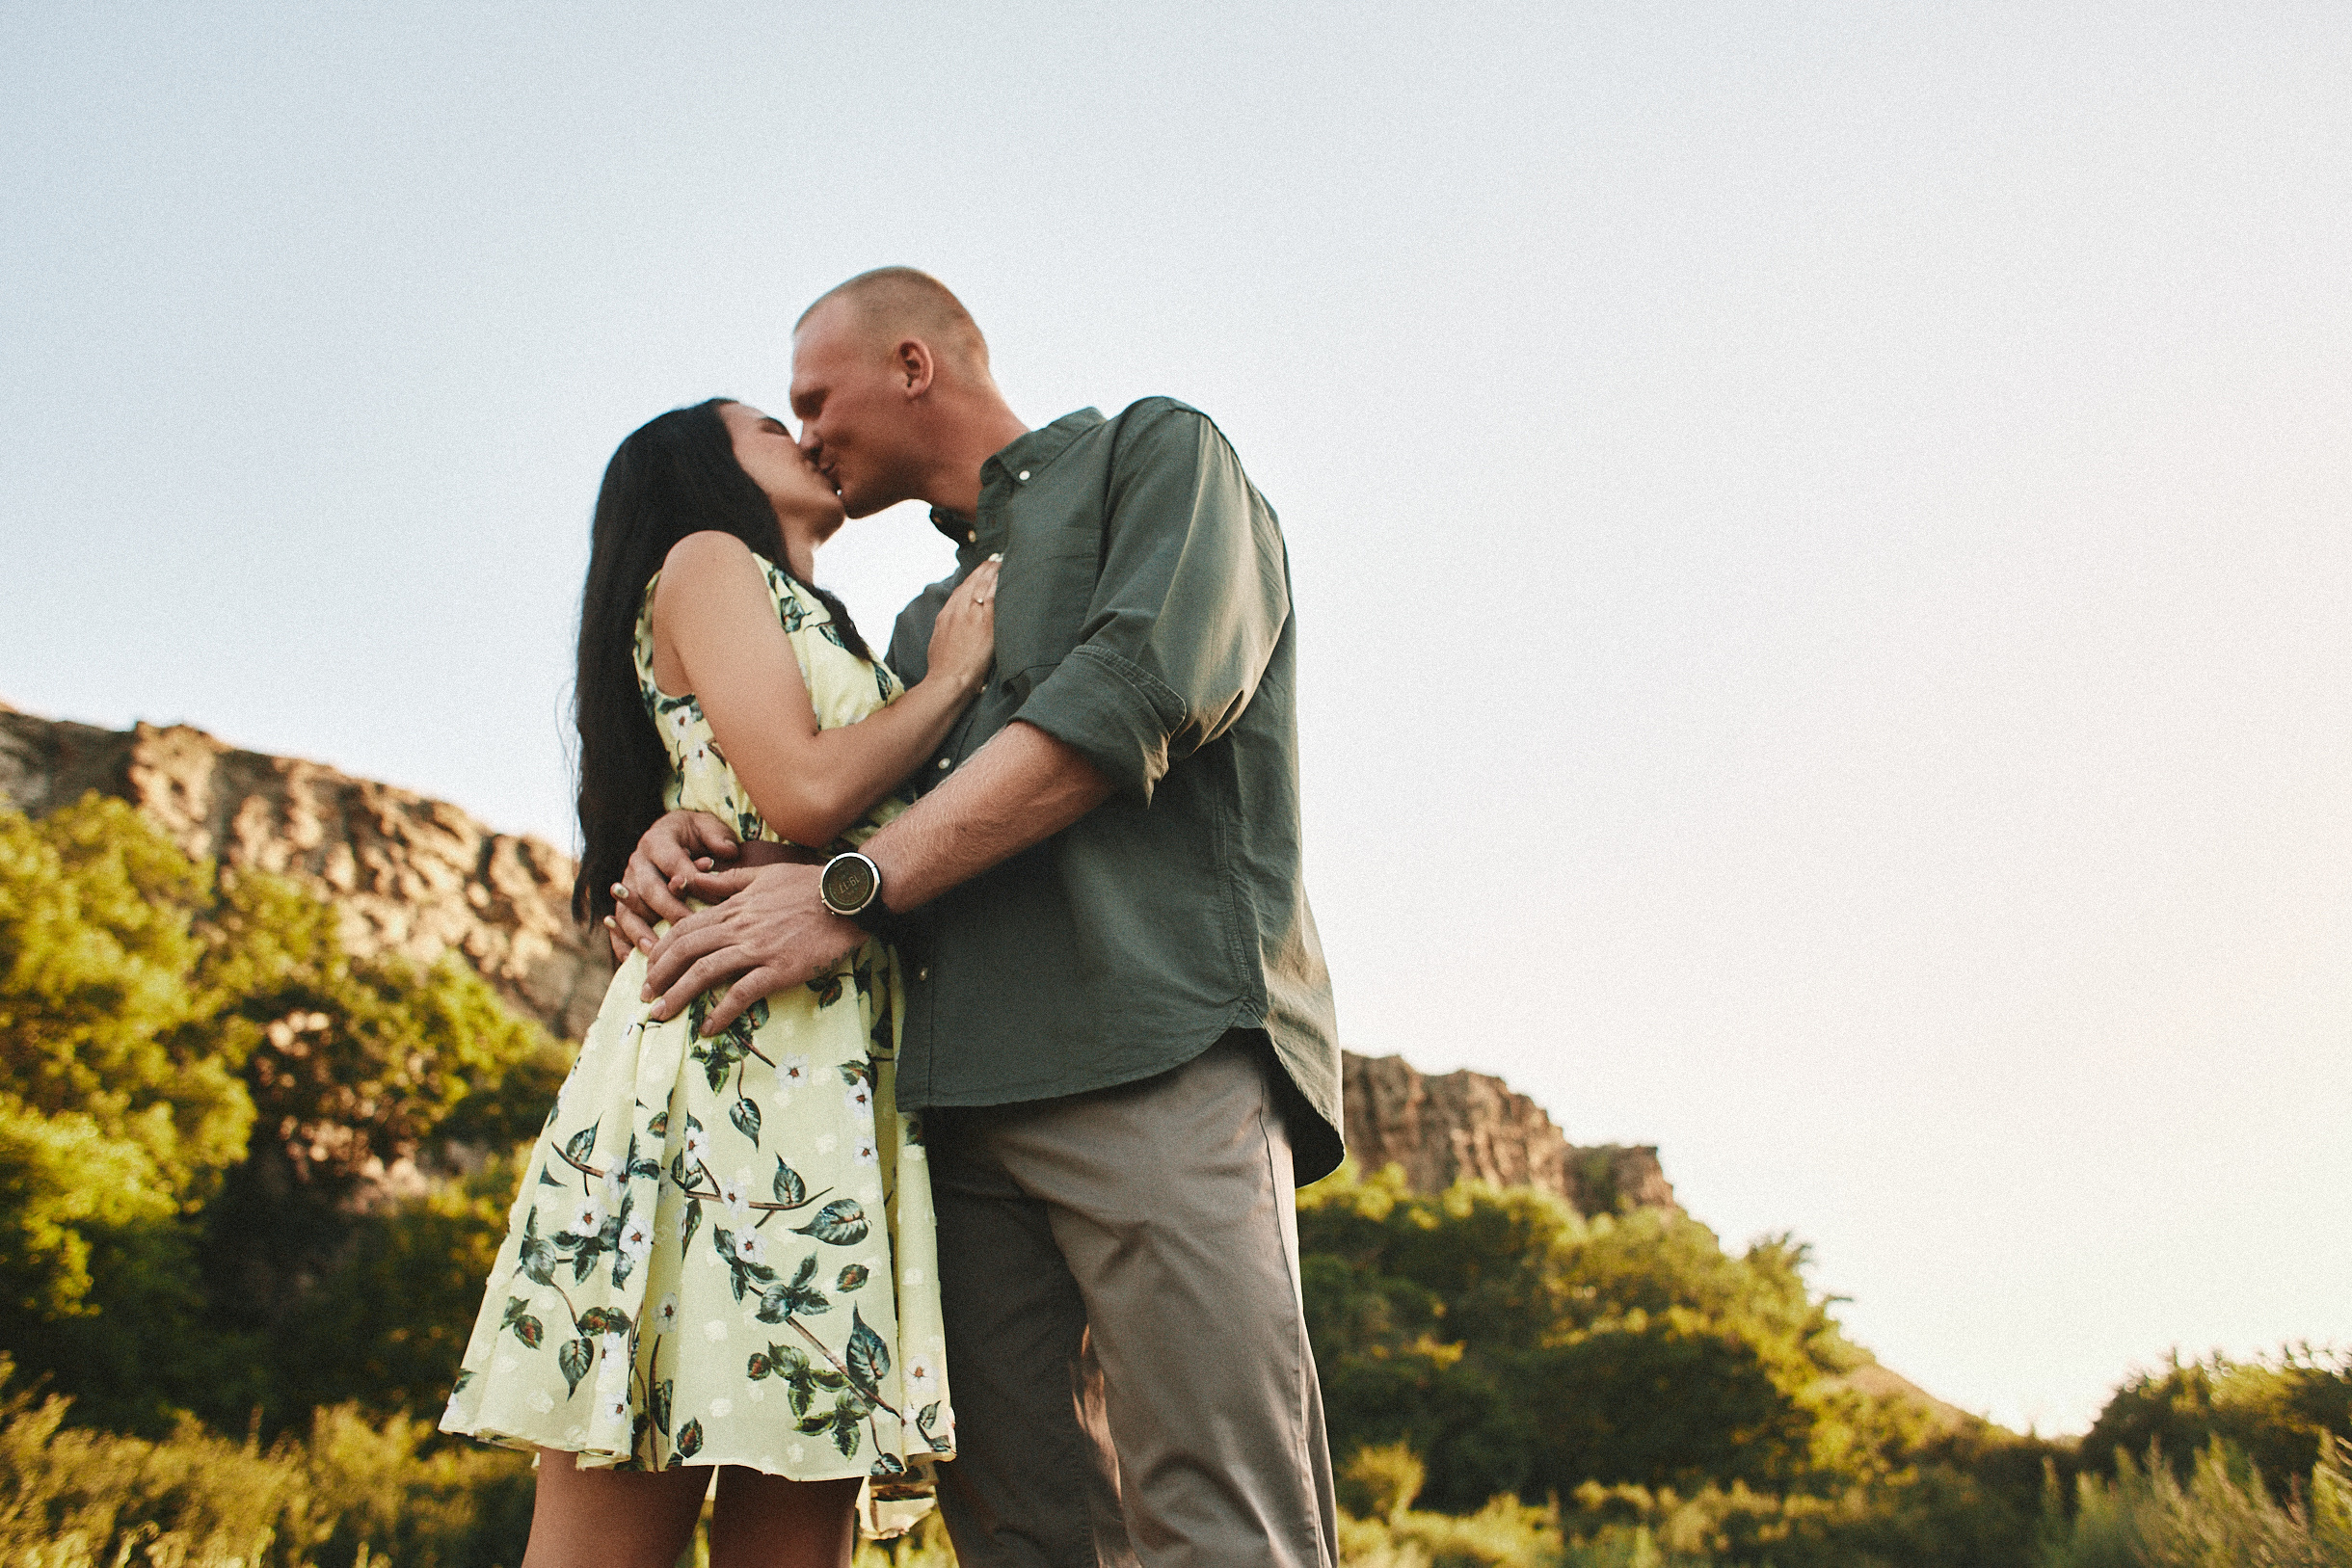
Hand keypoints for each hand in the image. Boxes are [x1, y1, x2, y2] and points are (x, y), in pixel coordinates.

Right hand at [605, 810, 742, 958]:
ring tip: (654, 952)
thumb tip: (729, 851)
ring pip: (628, 910)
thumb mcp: (707, 826)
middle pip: (649, 889)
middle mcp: (637, 862)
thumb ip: (718, 836)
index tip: (710, 899)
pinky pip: (618, 925)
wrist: (672, 834)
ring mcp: (627, 884)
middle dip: (668, 910)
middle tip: (687, 930)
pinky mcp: (623, 903)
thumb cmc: (695, 834)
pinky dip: (621, 943)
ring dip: (640, 932)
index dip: (690, 880)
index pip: (672, 862)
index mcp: (657, 841)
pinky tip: (629, 960)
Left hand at [640, 862, 865, 1033]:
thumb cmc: (810, 884)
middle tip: (645, 996)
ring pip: (705, 971)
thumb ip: (726, 880)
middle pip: (686, 951)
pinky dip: (722, 1011)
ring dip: (679, 995)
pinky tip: (709, 1027)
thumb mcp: (763, 874)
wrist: (847, 897)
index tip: (650, 967)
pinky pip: (742, 993)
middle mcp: (739, 927)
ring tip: (662, 1014)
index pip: (685, 928)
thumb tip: (692, 878)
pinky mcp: (779, 969)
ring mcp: (758, 948)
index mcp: (734, 906)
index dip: (662, 949)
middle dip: (659, 975)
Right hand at [923, 557, 998, 695]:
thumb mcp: (940, 645)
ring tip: (1002, 562)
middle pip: (971, 582)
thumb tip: (955, 632)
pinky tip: (1007, 575)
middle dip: (983, 570)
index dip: (972, 580)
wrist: (948, 680)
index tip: (980, 574)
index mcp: (945, 616)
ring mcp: (970, 614)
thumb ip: (948, 632)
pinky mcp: (984, 621)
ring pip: (982, 584)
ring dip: (993, 571)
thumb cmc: (944, 670)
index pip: (960, 591)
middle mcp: (956, 610)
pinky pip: (993, 594)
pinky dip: (999, 582)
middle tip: (994, 560)